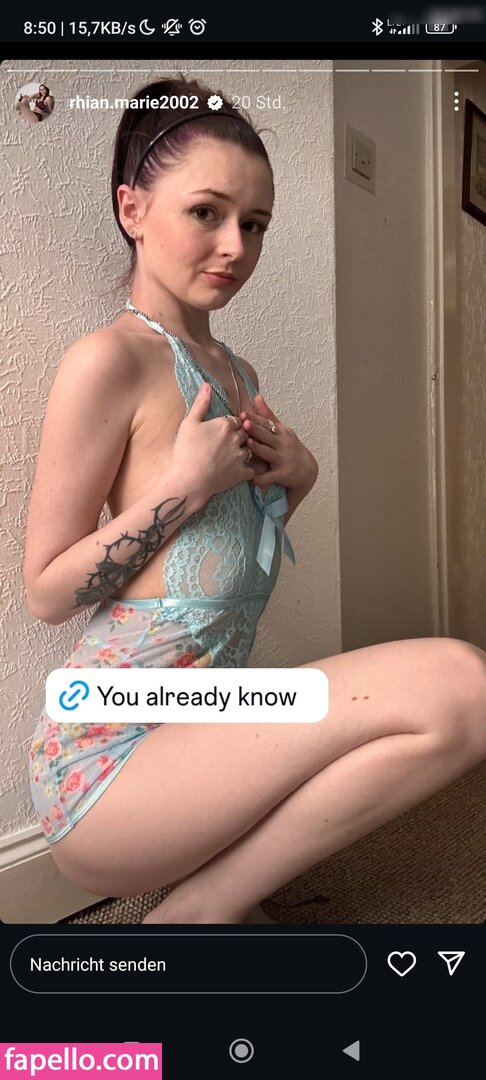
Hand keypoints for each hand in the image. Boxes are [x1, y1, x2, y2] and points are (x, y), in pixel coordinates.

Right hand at [172, 384, 254, 505]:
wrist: (189, 480)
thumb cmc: (186, 451)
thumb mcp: (189, 423)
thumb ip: (201, 403)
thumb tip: (207, 385)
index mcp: (224, 424)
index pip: (235, 420)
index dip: (231, 424)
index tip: (225, 429)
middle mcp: (236, 438)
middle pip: (245, 433)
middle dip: (240, 435)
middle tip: (230, 442)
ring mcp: (240, 456)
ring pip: (249, 449)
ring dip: (245, 451)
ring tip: (234, 455)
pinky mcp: (241, 473)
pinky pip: (251, 470)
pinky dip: (248, 470)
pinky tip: (243, 470)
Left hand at [240, 394, 317, 490]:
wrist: (307, 469)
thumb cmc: (289, 447)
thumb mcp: (281, 429)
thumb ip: (267, 414)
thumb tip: (256, 396)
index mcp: (281, 432)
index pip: (267, 424)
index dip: (255, 419)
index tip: (243, 414)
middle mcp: (282, 444)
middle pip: (267, 436)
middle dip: (256, 430)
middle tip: (244, 424)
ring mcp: (283, 459)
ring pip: (268, 453)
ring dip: (259, 448)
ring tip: (248, 444)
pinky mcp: (283, 474)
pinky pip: (271, 476)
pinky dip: (262, 478)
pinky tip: (252, 478)